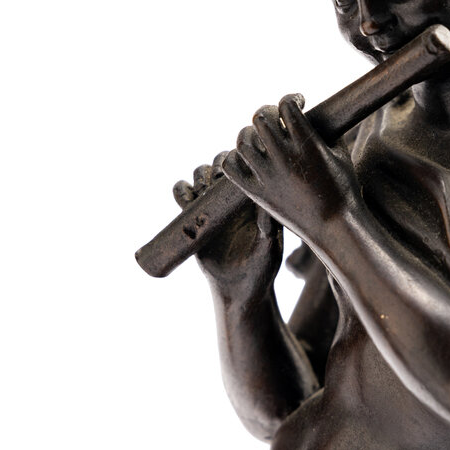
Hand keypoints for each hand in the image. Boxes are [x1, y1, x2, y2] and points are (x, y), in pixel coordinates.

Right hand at [174, 152, 282, 299]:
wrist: (238, 289)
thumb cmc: (262, 267)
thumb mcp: (269, 245)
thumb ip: (269, 225)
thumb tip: (267, 201)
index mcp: (251, 198)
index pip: (242, 168)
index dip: (236, 161)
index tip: (234, 170)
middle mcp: (231, 199)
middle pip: (218, 166)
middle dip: (214, 166)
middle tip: (216, 177)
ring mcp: (211, 207)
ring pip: (199, 176)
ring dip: (198, 176)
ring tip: (202, 189)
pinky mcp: (193, 219)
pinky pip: (182, 196)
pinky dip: (180, 190)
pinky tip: (186, 198)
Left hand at [221, 94, 361, 245]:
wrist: (335, 228)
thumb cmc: (344, 190)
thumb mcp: (341, 154)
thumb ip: (323, 131)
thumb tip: (310, 114)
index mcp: (307, 145)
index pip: (286, 106)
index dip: (291, 99)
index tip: (298, 103)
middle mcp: (284, 158)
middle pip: (260, 118)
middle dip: (269, 112)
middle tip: (276, 119)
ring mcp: (268, 177)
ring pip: (243, 141)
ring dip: (250, 133)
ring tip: (260, 138)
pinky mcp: (258, 194)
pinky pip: (231, 168)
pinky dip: (233, 158)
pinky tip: (246, 158)